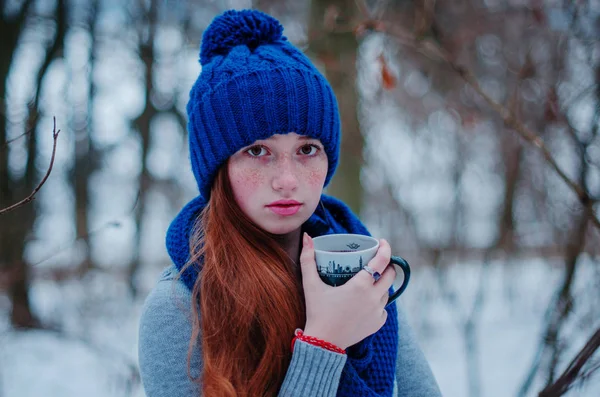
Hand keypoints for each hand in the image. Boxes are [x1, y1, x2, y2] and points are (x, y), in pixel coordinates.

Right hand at [299, 233, 395, 349]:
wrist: (323, 343)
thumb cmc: (317, 312)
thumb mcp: (311, 284)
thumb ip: (308, 259)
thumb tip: (307, 237)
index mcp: (361, 285)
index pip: (382, 261)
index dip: (385, 248)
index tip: (382, 242)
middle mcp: (373, 298)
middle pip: (390, 275)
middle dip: (386, 265)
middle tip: (376, 261)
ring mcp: (377, 312)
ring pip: (387, 291)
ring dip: (382, 283)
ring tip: (371, 279)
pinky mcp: (378, 323)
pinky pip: (383, 307)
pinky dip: (378, 301)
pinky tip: (368, 300)